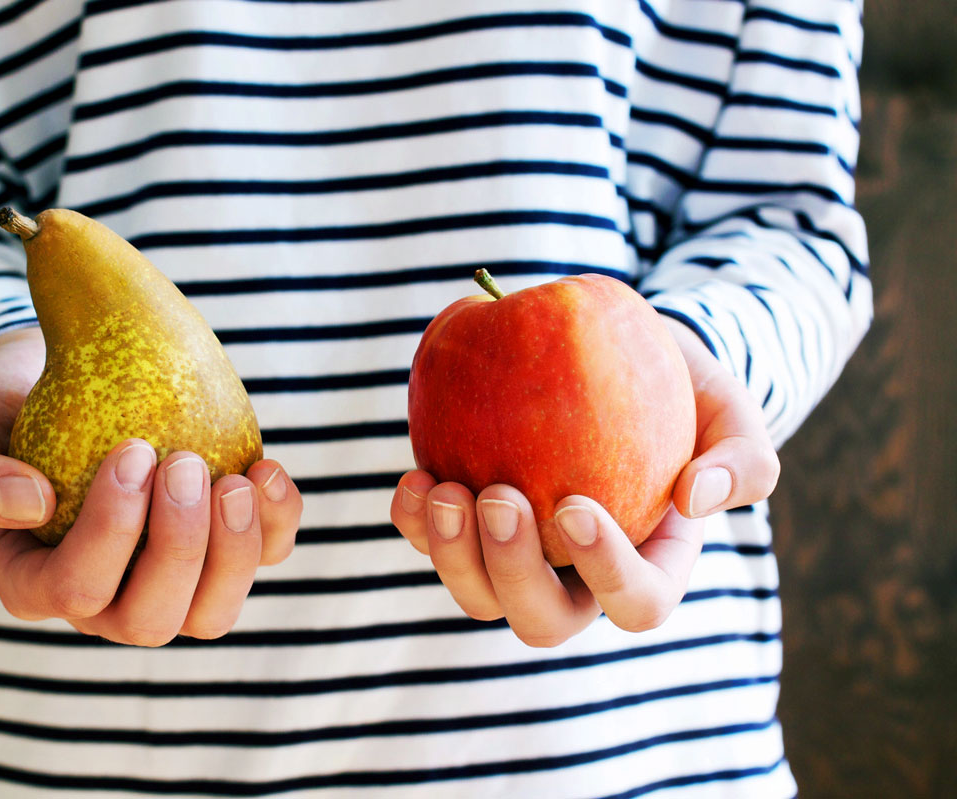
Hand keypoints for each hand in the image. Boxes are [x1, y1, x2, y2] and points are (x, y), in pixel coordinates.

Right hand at [0, 326, 302, 645]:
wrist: (57, 381)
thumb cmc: (2, 412)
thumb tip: (32, 506)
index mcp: (38, 584)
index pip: (77, 589)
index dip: (112, 531)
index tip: (133, 449)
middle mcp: (105, 602)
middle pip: (152, 619)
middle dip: (179, 548)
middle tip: (185, 464)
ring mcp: (167, 582)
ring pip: (212, 612)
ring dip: (236, 552)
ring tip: (235, 480)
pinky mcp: (219, 550)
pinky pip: (262, 560)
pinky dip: (276, 525)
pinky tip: (266, 471)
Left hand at [390, 318, 778, 645]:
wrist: (612, 353)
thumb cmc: (681, 387)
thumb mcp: (730, 411)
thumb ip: (741, 457)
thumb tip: (696, 498)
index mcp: (650, 566)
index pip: (637, 602)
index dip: (606, 573)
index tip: (575, 506)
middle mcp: (579, 578)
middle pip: (543, 621)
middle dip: (513, 573)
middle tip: (500, 497)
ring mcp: (518, 556)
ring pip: (479, 596)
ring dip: (453, 555)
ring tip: (443, 489)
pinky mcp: (469, 525)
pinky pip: (432, 545)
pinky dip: (414, 523)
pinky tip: (414, 480)